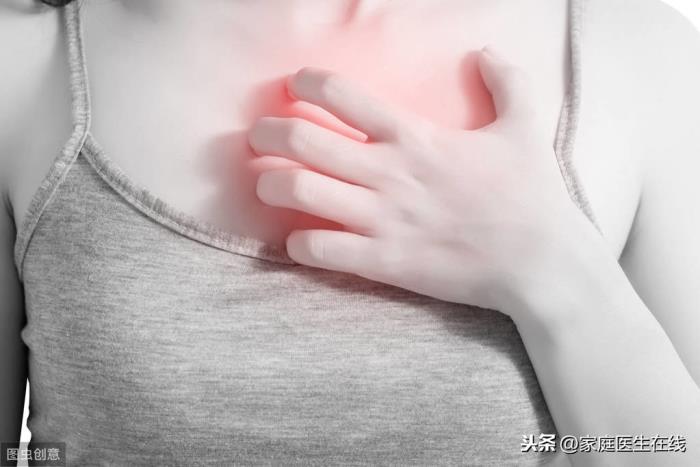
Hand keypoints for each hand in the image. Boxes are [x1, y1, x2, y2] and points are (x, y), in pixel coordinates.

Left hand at [248, 47, 597, 317]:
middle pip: (303, 141)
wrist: (543, 264)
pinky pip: (319, 250)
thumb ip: (506, 81)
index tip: (295, 86)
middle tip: (259, 136)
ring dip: (271, 185)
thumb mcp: (525, 127)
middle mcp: (390, 173)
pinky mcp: (385, 262)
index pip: (341, 94)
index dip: (306, 83)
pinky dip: (297, 242)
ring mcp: (384, 219)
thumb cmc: (533, 195)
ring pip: (300, 192)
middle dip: (267, 133)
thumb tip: (486, 50)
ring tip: (267, 185)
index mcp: (416, 136)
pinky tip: (297, 238)